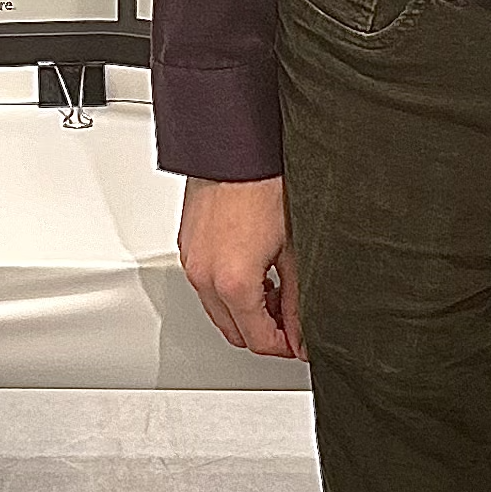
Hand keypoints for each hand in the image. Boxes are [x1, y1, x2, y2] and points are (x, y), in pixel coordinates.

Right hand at [180, 176, 303, 360]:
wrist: (234, 145)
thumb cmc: (265, 184)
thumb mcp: (295, 250)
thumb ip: (300, 300)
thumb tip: (303, 331)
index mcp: (233, 283)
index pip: (258, 341)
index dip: (285, 347)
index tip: (302, 341)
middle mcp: (204, 277)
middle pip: (234, 332)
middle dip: (264, 332)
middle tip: (293, 319)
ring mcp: (192, 260)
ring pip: (218, 309)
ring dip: (246, 311)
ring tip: (277, 290)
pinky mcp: (187, 245)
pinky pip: (206, 285)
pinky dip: (228, 289)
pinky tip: (254, 269)